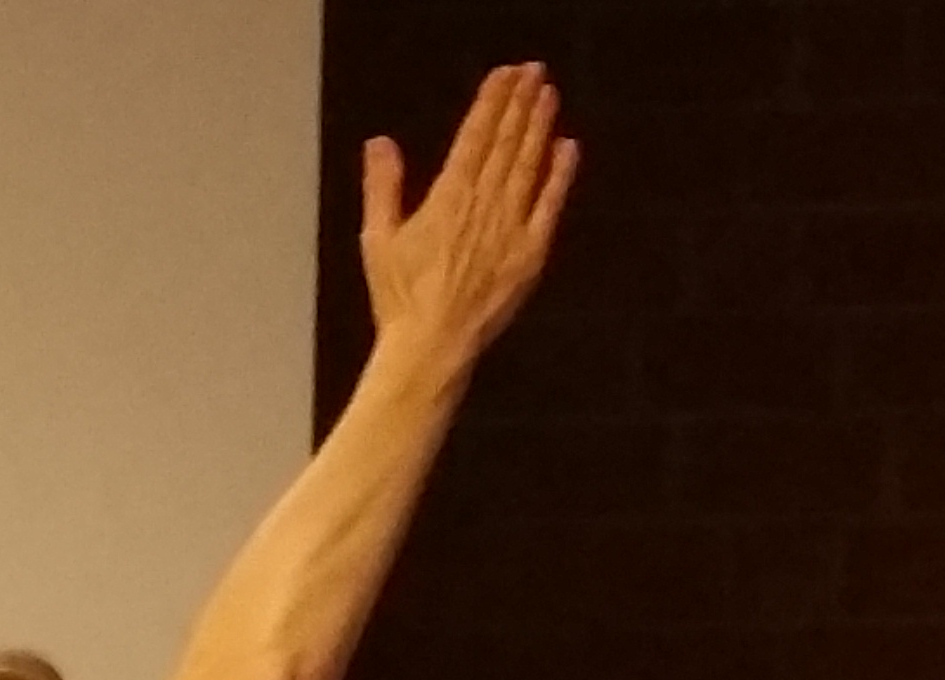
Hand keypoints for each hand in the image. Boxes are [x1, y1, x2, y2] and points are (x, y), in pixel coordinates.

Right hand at [361, 63, 576, 368]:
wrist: (433, 344)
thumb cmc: (399, 296)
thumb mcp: (377, 238)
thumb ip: (382, 186)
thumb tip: (380, 142)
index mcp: (447, 198)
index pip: (475, 136)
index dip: (492, 101)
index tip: (505, 74)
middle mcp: (485, 204)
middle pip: (507, 142)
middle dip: (521, 103)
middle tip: (534, 71)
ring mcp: (512, 226)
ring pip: (529, 164)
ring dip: (540, 126)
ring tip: (549, 95)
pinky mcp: (531, 250)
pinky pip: (550, 203)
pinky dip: (560, 173)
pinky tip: (567, 147)